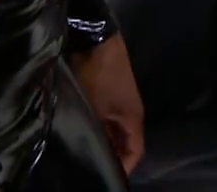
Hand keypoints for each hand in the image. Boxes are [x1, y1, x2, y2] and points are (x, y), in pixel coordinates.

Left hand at [74, 36, 145, 172]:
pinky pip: (107, 119)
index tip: (107, 176)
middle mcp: (130, 113)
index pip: (135, 152)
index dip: (124, 167)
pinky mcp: (109, 93)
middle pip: (125, 143)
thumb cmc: (98, 76)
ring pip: (114, 131)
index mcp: (133, 119)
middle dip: (112, 156)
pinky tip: (82, 131)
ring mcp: (120, 102)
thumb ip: (94, 132)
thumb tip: (85, 152)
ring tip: (85, 152)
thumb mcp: (93, 109)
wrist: (96, 39)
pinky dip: (98, 128)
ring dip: (104, 141)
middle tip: (92, 166)